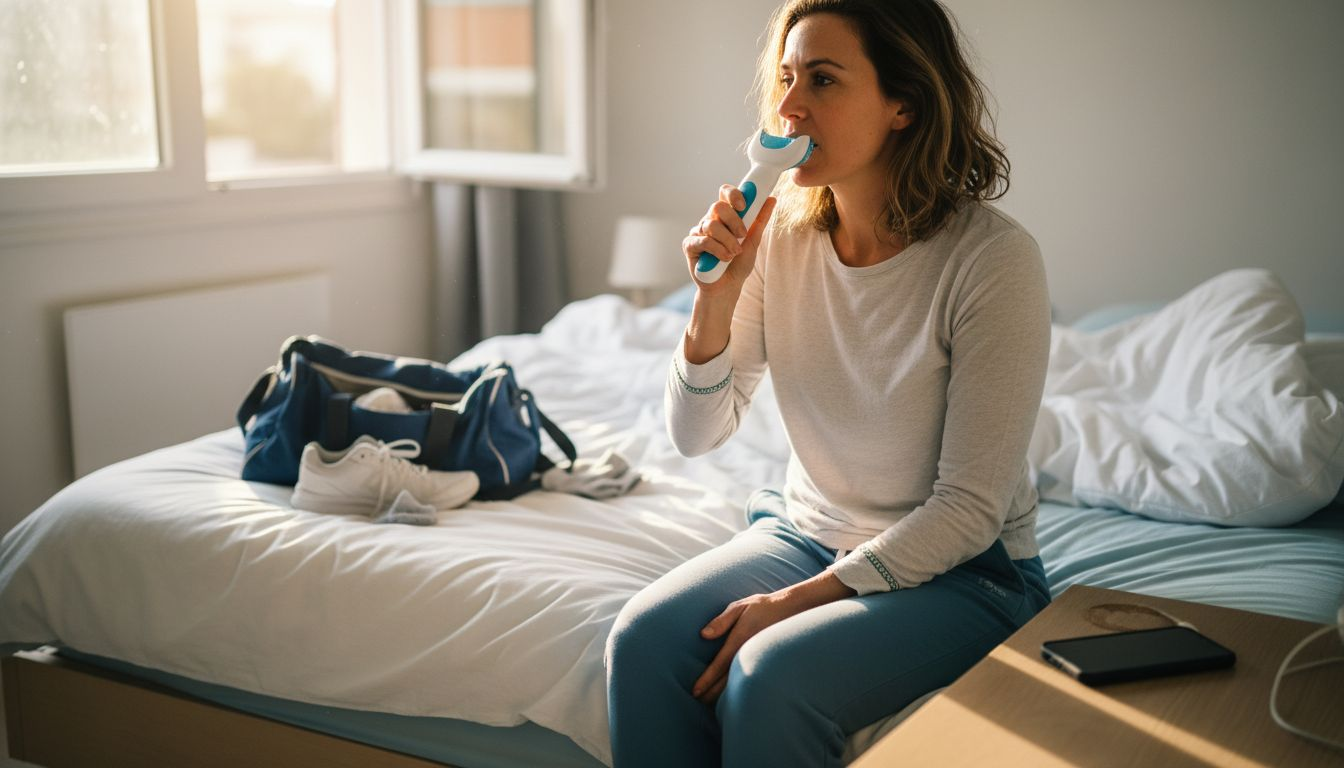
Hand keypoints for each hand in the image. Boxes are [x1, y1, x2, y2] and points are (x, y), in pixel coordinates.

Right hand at [681, 185, 776, 296]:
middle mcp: (710, 221)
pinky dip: (717, 250)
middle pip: (717, 206)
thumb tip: (771, 199)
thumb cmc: (739, 264)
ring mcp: (698, 232)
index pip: (725, 193)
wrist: (727, 288)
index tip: (743, 205)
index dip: (733, 194)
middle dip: (733, 221)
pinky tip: (724, 259)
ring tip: (734, 253)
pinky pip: (702, 241)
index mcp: (725, 216)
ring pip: (711, 225)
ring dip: (728, 241)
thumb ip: (760, 220)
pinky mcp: (690, 245)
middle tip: (742, 235)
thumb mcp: (753, 241)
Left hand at [691, 572, 855, 705]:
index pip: (720, 664)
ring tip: (708, 703)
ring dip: (723, 695)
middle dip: (711, 693)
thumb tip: (703, 635)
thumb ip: (721, 621)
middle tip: (696, 700)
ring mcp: (759, 659)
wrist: (792, 609)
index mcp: (740, 639)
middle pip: (727, 680)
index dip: (707, 680)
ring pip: (739, 683)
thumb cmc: (761, 607)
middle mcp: (749, 653)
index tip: (695, 691)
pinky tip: (730, 696)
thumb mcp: (740, 607)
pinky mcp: (765, 662)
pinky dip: (738, 690)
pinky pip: (749, 680)